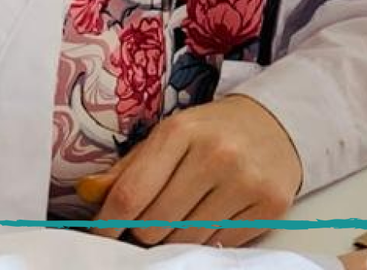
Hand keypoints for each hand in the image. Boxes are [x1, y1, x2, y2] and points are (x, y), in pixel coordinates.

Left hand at [82, 94, 303, 246]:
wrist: (280, 122)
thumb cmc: (214, 132)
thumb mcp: (171, 136)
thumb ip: (128, 168)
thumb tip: (86, 193)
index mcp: (183, 131)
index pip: (129, 195)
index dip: (107, 225)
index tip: (103, 235)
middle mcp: (217, 153)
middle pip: (154, 227)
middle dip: (147, 230)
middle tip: (159, 215)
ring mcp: (246, 180)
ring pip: (184, 242)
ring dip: (177, 238)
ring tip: (189, 214)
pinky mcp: (269, 204)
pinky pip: (219, 245)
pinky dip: (210, 239)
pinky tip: (217, 214)